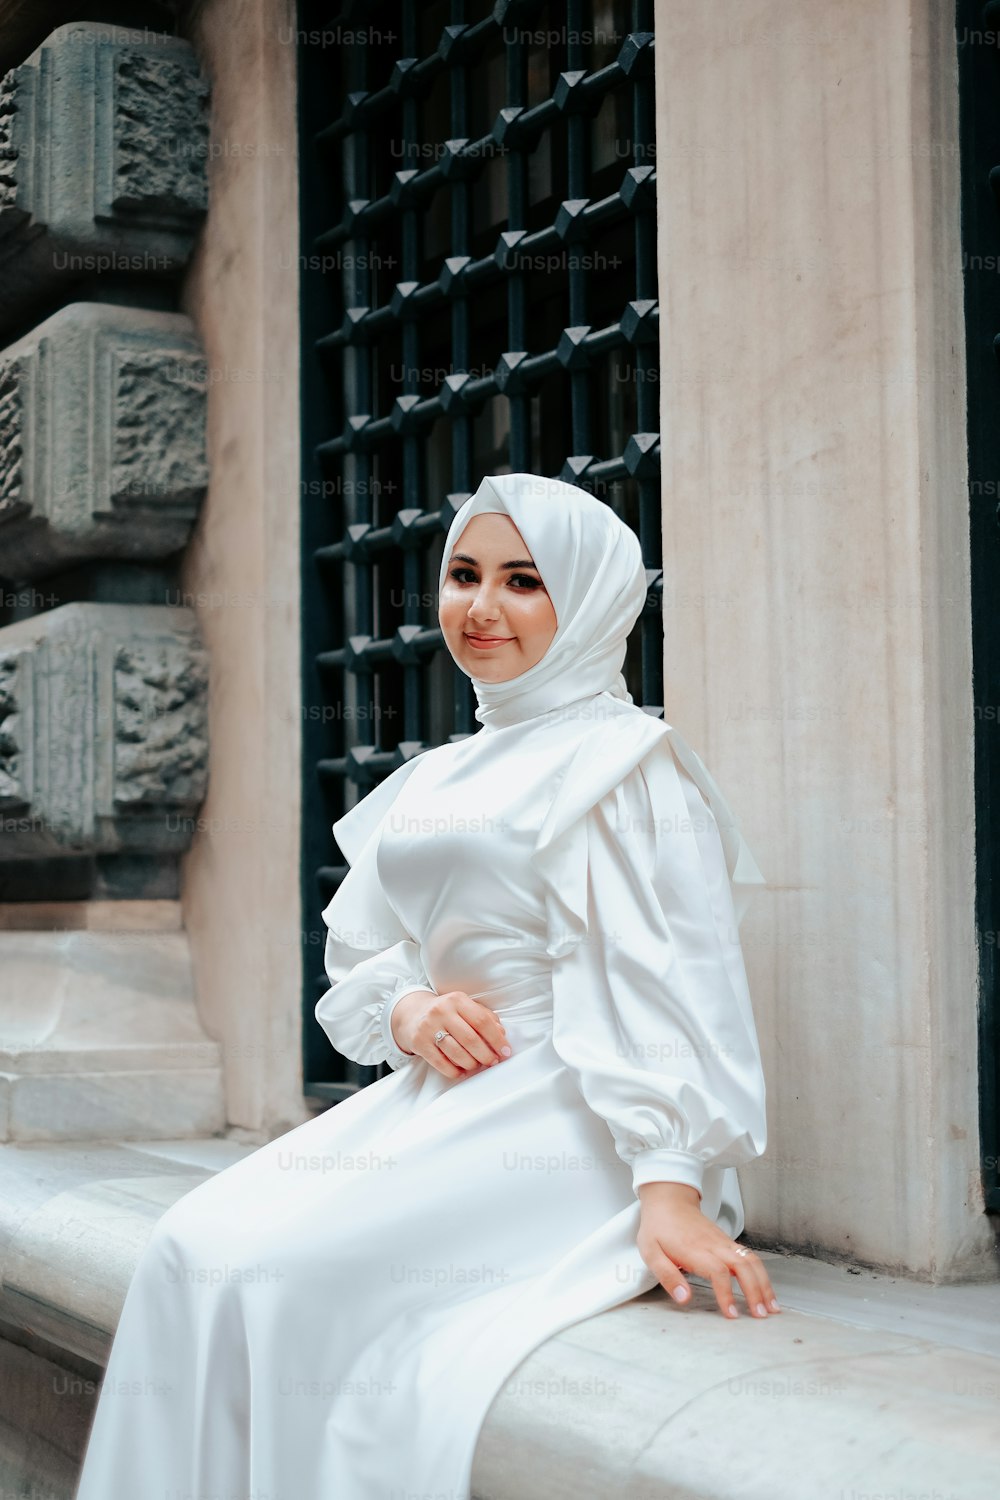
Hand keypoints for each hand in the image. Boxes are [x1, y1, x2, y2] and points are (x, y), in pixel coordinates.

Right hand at [390, 989, 511, 1079]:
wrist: (412, 1014)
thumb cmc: (446, 1013)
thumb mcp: (464, 1007)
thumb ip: (484, 1017)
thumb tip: (501, 1034)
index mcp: (457, 1000)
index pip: (482, 1021)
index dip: (497, 1039)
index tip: (506, 1052)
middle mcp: (441, 1011)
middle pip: (471, 1039)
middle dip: (486, 1055)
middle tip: (493, 1062)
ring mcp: (428, 1027)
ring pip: (457, 1054)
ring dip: (472, 1064)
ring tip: (476, 1065)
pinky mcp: (419, 1043)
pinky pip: (442, 1064)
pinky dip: (455, 1071)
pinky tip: (461, 1070)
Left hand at [636, 1181, 780, 1319]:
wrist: (669, 1200)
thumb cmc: (659, 1227)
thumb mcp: (651, 1252)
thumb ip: (667, 1276)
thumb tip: (684, 1298)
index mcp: (695, 1250)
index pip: (718, 1272)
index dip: (727, 1294)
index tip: (732, 1314)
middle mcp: (714, 1245)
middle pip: (743, 1266)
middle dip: (755, 1291)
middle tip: (760, 1315)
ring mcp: (724, 1242)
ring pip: (751, 1260)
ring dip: (764, 1284)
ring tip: (771, 1307)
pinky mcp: (728, 1242)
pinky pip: (750, 1257)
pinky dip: (761, 1274)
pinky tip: (765, 1290)